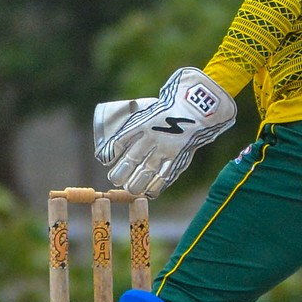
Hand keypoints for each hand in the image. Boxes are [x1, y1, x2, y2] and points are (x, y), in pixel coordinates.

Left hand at [93, 67, 236, 197]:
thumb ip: (135, 129)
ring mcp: (165, 148)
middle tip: (115, 179)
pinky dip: (155, 185)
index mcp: (141, 124)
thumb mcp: (147, 114)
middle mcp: (151, 137)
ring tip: (130, 189)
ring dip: (135, 182)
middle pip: (131, 158)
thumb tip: (115, 146)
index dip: (111, 154)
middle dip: (121, 172)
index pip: (120, 141)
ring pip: (147, 170)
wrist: (195, 110)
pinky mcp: (177, 157)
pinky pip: (165, 175)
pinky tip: (148, 191)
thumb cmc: (167, 112)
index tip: (106, 161)